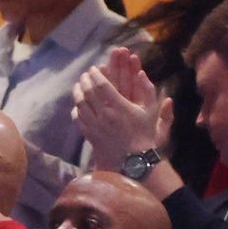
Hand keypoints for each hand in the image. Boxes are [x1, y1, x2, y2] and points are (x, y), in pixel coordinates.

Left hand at [72, 48, 170, 170]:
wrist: (133, 160)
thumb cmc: (145, 135)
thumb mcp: (151, 112)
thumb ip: (148, 91)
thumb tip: (141, 73)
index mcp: (120, 107)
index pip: (102, 85)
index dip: (96, 74)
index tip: (95, 68)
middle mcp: (104, 114)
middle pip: (88, 91)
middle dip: (85, 80)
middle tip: (86, 74)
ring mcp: (94, 124)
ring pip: (80, 103)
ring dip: (78, 91)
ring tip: (79, 85)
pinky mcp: (88, 133)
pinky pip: (77, 117)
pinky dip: (76, 107)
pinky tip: (78, 104)